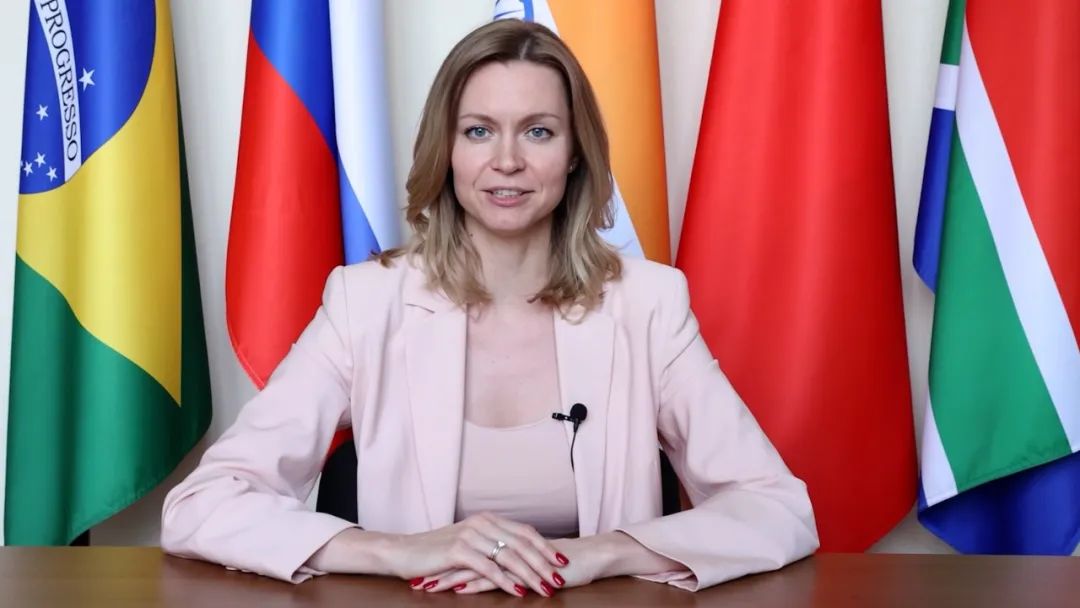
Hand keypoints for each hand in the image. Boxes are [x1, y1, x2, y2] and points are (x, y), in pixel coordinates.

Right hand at [384, 513, 568, 596]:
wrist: (403, 551)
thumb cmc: (436, 551)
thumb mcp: (468, 543)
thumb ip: (492, 544)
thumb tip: (519, 556)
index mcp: (488, 519)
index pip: (525, 532)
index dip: (545, 547)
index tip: (562, 562)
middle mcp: (482, 523)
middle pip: (522, 544)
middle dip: (544, 563)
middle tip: (560, 579)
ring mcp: (470, 536)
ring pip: (509, 556)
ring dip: (530, 574)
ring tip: (545, 589)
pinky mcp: (458, 551)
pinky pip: (488, 568)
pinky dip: (505, 581)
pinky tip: (517, 592)